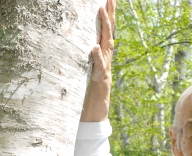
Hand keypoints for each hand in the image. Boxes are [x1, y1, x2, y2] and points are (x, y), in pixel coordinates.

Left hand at [81, 0, 115, 121]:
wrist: (97, 108)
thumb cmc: (91, 88)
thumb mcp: (87, 68)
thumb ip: (87, 56)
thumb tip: (81, 44)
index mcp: (103, 53)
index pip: (106, 30)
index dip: (108, 15)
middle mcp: (106, 57)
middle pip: (109, 32)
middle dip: (109, 14)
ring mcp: (105, 66)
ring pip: (106, 44)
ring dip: (104, 27)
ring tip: (101, 10)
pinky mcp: (101, 78)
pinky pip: (99, 65)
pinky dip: (97, 56)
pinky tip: (94, 46)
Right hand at [90, 0, 115, 83]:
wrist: (103, 77)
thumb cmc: (99, 72)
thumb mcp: (98, 67)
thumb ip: (97, 57)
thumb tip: (95, 46)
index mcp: (107, 44)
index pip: (106, 28)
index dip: (104, 18)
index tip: (101, 8)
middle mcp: (109, 40)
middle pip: (111, 22)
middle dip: (111, 9)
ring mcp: (107, 40)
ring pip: (110, 23)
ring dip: (110, 11)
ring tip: (110, 0)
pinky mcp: (104, 41)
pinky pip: (106, 27)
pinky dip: (106, 18)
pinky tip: (104, 13)